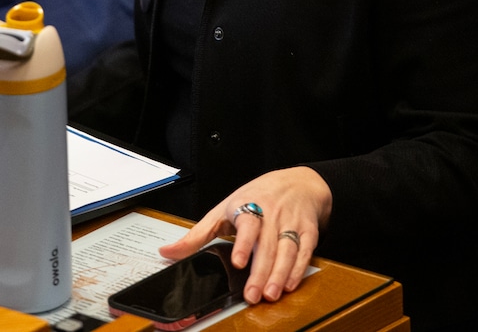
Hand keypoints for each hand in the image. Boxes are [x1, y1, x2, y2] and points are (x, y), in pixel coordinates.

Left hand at [160, 167, 332, 304]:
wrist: (298, 182)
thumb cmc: (257, 196)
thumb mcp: (224, 210)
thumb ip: (197, 234)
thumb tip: (167, 252)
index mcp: (248, 205)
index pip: (247, 224)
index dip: (243, 243)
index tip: (237, 262)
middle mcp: (272, 213)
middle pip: (267, 244)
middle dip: (261, 271)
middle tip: (253, 295)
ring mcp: (291, 222)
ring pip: (287, 249)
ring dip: (280, 274)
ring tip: (271, 294)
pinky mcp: (309, 231)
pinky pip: (306, 251)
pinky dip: (298, 269)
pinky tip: (290, 284)